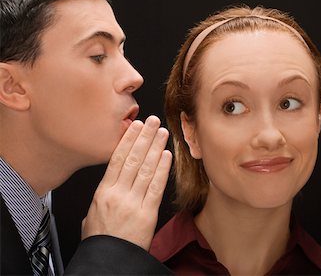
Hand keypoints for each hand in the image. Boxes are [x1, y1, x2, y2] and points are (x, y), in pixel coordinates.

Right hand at [81, 116, 171, 249]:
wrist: (108, 262)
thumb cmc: (100, 242)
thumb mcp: (91, 217)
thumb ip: (102, 199)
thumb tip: (109, 188)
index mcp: (103, 192)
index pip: (117, 159)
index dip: (128, 140)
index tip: (135, 126)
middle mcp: (118, 194)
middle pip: (133, 159)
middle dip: (144, 137)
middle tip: (153, 121)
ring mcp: (133, 202)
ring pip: (146, 169)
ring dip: (156, 148)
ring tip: (162, 133)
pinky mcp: (147, 213)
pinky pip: (156, 187)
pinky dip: (163, 170)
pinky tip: (167, 156)